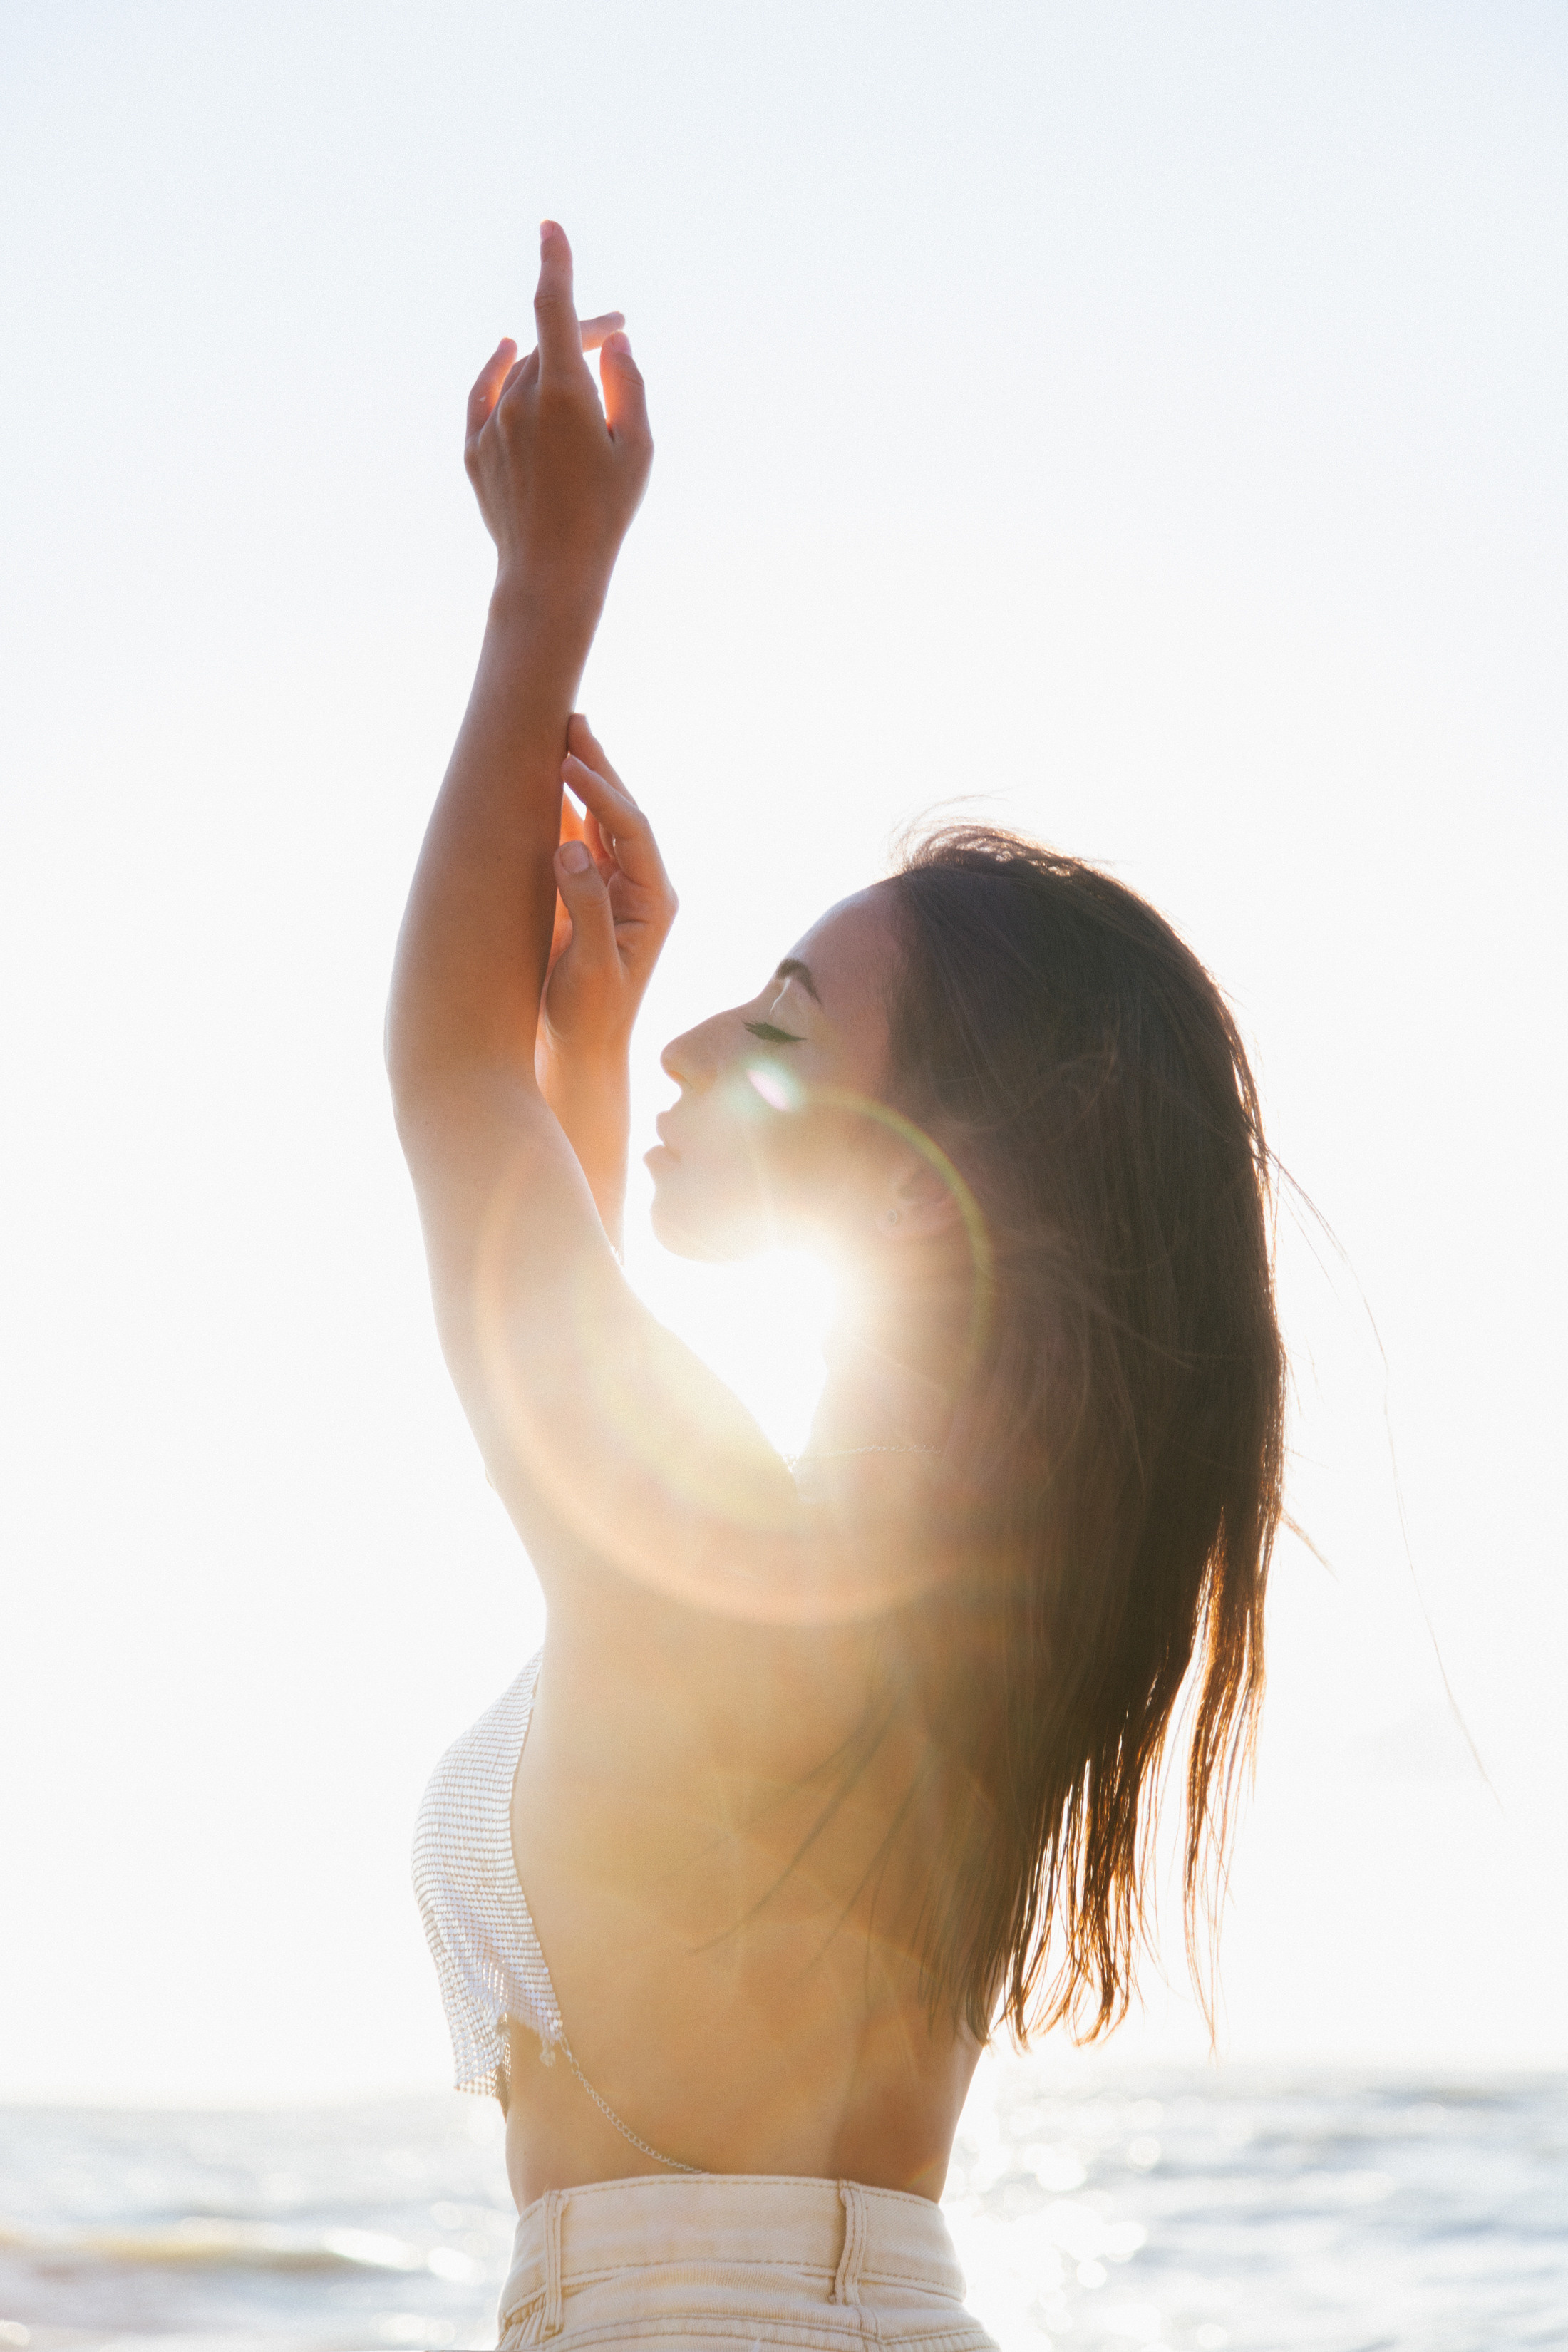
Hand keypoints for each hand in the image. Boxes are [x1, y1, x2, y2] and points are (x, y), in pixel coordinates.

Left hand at [464, 223, 651, 594]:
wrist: (551, 573)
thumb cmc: (606, 514)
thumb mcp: (638, 449)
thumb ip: (629, 387)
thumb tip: (616, 346)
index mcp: (564, 392)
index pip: (554, 306)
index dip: (554, 261)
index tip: (550, 226)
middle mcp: (520, 399)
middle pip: (550, 343)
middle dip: (585, 333)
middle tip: (617, 340)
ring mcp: (493, 423)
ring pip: (523, 371)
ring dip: (553, 360)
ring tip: (583, 369)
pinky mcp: (475, 449)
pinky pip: (484, 393)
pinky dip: (498, 367)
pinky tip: (508, 351)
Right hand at [537, 716, 677, 1086]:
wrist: (583, 1052)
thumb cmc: (589, 1017)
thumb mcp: (589, 966)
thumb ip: (584, 907)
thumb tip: (568, 847)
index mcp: (653, 902)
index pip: (631, 831)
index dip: (601, 792)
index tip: (566, 762)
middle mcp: (642, 889)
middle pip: (623, 814)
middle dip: (599, 768)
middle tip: (572, 720)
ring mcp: (619, 891)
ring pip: (603, 822)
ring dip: (584, 780)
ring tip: (563, 735)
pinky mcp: (594, 898)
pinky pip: (583, 842)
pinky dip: (567, 809)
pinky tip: (551, 782)